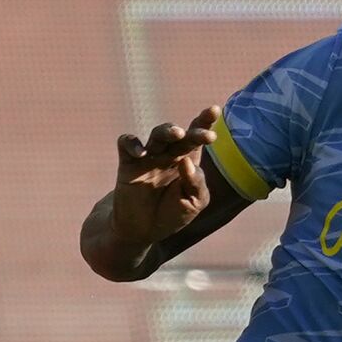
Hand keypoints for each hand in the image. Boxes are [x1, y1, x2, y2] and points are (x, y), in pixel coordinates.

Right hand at [109, 107, 220, 248]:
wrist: (141, 231)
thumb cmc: (171, 215)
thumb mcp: (193, 203)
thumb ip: (196, 183)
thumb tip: (187, 161)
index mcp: (188, 160)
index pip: (197, 137)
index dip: (205, 122)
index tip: (215, 110)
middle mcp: (169, 154)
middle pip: (181, 134)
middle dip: (194, 131)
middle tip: (205, 135)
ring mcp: (148, 157)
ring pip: (158, 135)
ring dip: (167, 131)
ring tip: (177, 134)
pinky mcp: (128, 163)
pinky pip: (127, 143)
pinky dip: (132, 143)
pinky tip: (141, 153)